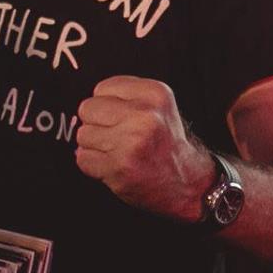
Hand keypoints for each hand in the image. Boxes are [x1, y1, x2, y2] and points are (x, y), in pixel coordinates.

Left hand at [74, 76, 215, 223]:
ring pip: (82, 135)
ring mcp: (131, 143)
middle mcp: (144, 116)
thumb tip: (86, 103)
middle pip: (87, 109)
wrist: (190, 183)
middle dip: (96, 124)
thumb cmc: (166, 143)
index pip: (101, 88)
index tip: (122, 118)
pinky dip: (93, 165)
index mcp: (154, 94)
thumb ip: (125, 96)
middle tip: (117, 136)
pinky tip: (114, 166)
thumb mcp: (157, 105)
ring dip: (94, 146)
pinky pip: (82, 159)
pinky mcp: (120, 168)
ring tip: (118, 152)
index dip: (107, 105)